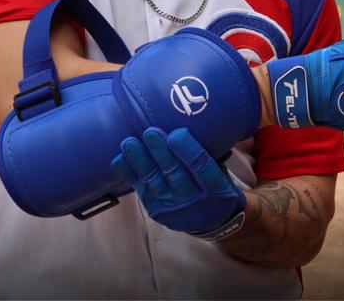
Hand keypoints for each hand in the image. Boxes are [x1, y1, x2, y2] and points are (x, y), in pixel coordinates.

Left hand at [111, 127, 245, 239]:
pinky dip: (130, 174)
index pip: (202, 167)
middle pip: (175, 173)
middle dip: (160, 152)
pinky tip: (120, 159)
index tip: (177, 132)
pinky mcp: (157, 211)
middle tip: (150, 132)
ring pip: (155, 181)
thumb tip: (191, 121)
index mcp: (217, 189)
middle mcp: (195, 201)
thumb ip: (209, 154)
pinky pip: (141, 190)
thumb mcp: (223, 173)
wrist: (211, 223)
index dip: (188, 150)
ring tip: (129, 143)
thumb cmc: (216, 186)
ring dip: (140, 161)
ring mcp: (174, 208)